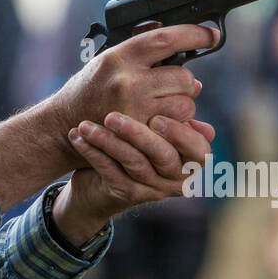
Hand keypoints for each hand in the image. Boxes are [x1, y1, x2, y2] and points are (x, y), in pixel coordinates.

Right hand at [47, 24, 218, 166]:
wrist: (61, 127)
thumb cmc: (86, 91)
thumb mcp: (107, 61)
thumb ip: (139, 51)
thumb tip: (179, 42)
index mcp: (119, 58)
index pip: (167, 38)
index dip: (195, 35)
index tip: (211, 36)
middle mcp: (127, 82)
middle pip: (183, 76)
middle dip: (186, 82)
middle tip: (176, 85)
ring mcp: (133, 110)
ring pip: (185, 104)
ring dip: (183, 106)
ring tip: (165, 106)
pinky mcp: (138, 135)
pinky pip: (174, 127)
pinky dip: (176, 126)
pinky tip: (162, 123)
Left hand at [50, 111, 215, 245]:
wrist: (102, 184)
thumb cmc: (137, 148)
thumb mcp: (158, 130)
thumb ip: (174, 111)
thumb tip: (196, 85)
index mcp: (191, 162)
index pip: (199, 150)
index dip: (180, 135)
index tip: (157, 117)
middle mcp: (176, 180)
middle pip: (163, 156)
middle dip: (138, 134)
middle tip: (112, 117)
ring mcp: (151, 189)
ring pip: (133, 162)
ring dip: (107, 141)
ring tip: (86, 125)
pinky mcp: (125, 193)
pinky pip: (108, 171)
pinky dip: (92, 152)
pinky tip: (78, 136)